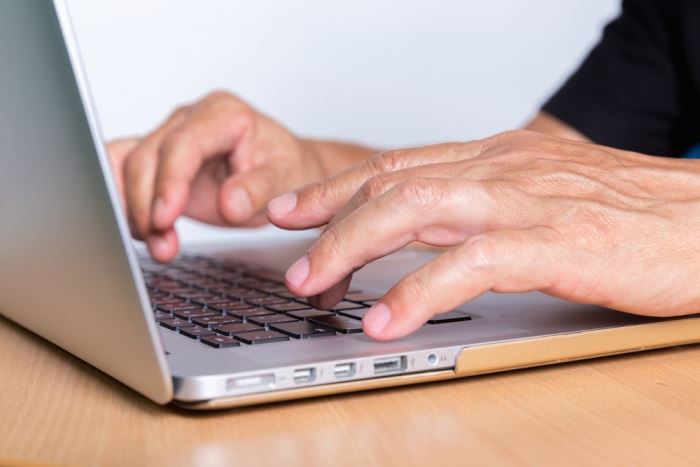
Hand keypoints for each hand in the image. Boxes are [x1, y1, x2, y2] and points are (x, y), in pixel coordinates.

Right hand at [106, 91, 326, 260]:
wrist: (283, 169)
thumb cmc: (283, 167)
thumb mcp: (284, 180)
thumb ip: (258, 190)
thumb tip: (229, 203)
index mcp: (223, 115)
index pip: (183, 144)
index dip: (168, 182)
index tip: (163, 218)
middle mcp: (190, 120)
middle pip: (147, 157)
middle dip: (146, 205)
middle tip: (161, 245)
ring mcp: (170, 138)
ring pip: (128, 167)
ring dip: (132, 209)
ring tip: (156, 245)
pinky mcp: (158, 160)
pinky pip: (124, 174)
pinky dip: (124, 204)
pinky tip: (138, 232)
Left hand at [268, 130, 699, 339]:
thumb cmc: (632, 212)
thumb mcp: (543, 196)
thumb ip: (483, 204)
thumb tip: (428, 223)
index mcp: (496, 158)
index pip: (397, 163)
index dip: (336, 186)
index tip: (293, 207)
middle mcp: (502, 169)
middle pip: (391, 182)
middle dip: (329, 218)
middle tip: (290, 256)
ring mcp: (527, 200)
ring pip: (416, 207)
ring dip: (353, 246)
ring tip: (313, 285)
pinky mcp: (558, 240)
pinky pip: (471, 262)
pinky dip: (420, 291)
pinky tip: (388, 320)